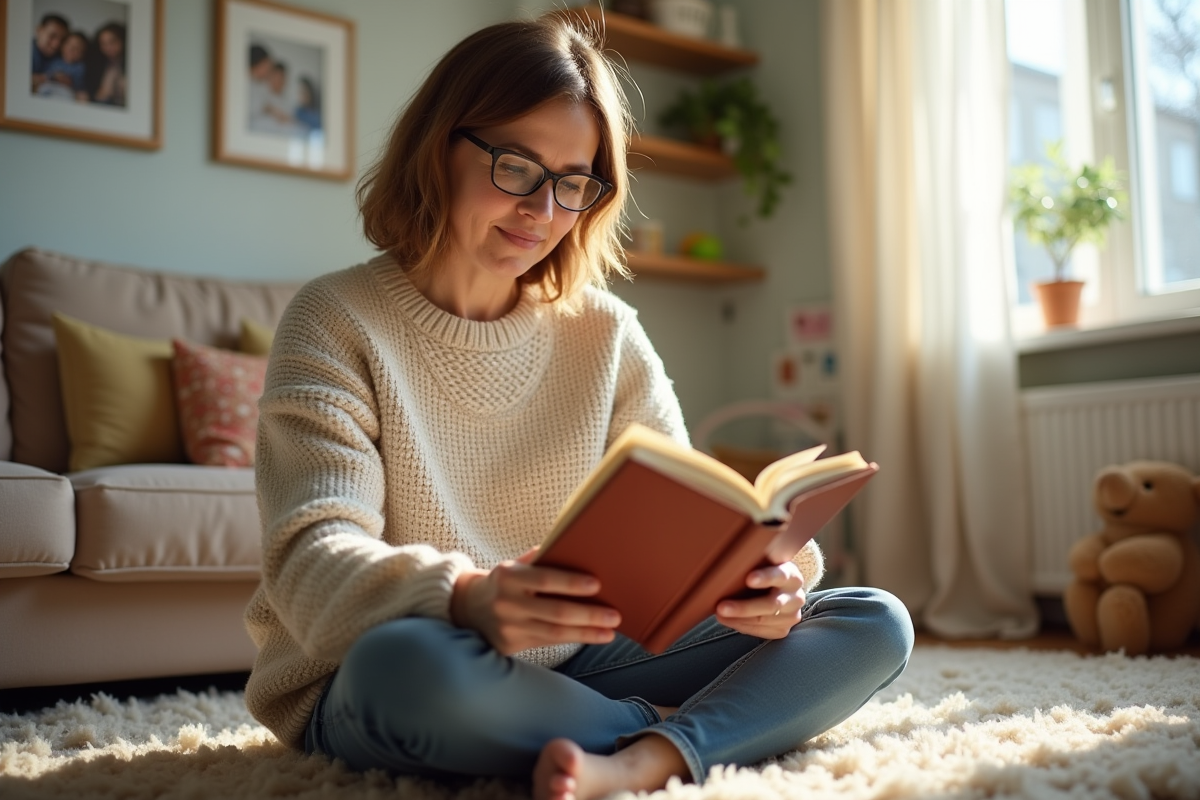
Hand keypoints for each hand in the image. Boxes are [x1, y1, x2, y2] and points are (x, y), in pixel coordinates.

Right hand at [450, 547, 620, 654]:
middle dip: (588, 615)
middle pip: (555, 612)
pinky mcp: (510, 645)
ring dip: (586, 632)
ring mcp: (508, 627)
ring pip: (555, 632)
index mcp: (508, 576)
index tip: (597, 585)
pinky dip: (572, 639)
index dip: (572, 583)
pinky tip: (593, 637)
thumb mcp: (514, 565)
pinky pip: (547, 642)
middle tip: (614, 615)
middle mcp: (507, 603)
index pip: (545, 579)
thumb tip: (573, 547)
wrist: (468, 608)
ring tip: (610, 631)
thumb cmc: (503, 582)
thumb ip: (539, 559)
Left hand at [715, 561, 805, 638]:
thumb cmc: (765, 573)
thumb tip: (726, 567)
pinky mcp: (784, 629)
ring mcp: (792, 615)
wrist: (780, 591)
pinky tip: (728, 621)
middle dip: (744, 607)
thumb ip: (753, 564)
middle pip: (771, 604)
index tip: (748, 579)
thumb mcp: (764, 565)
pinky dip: (742, 626)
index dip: (765, 577)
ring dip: (738, 619)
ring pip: (763, 620)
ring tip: (719, 615)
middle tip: (721, 607)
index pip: (781, 575)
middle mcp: (796, 596)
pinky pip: (760, 631)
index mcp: (792, 575)